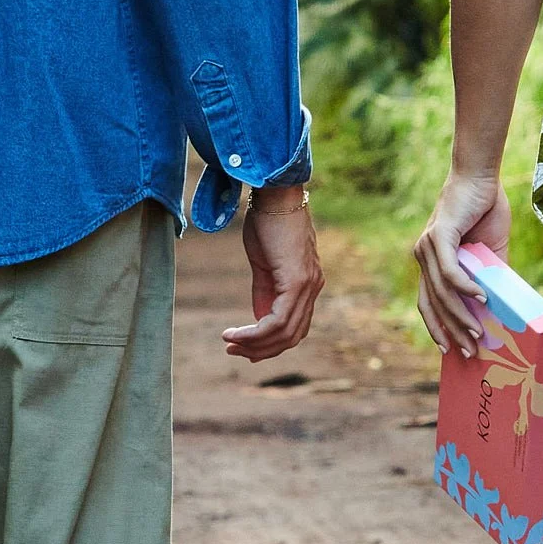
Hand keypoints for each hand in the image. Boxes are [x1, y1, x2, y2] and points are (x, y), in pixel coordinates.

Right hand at [225, 181, 321, 362]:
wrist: (275, 193)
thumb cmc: (268, 221)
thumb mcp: (265, 263)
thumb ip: (266, 292)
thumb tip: (260, 319)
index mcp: (307, 284)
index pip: (295, 327)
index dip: (271, 344)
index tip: (244, 348)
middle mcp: (313, 288)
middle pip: (292, 336)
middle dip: (262, 350)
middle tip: (233, 350)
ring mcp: (308, 285)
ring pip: (285, 332)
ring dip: (255, 344)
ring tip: (229, 343)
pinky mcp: (297, 281)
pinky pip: (278, 320)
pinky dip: (255, 332)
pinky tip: (235, 333)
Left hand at [413, 165, 508, 355]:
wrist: (481, 177)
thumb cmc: (485, 211)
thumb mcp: (490, 252)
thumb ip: (490, 276)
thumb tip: (503, 306)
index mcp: (431, 263)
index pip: (428, 303)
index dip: (437, 328)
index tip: (450, 352)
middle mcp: (423, 256)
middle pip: (434, 303)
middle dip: (452, 331)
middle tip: (470, 353)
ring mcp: (428, 247)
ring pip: (442, 291)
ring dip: (461, 314)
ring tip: (479, 332)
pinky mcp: (440, 235)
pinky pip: (450, 270)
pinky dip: (465, 286)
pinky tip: (482, 298)